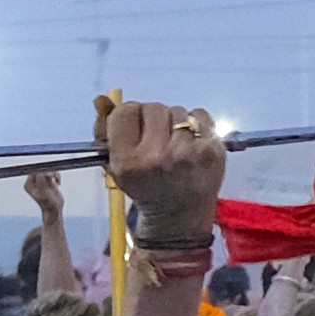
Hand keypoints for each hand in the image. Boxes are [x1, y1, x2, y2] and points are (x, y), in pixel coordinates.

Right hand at [95, 95, 227, 249]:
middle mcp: (158, 156)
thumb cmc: (144, 187)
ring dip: (174, 121)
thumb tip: (102, 99)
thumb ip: (105, 131)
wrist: (178, 215)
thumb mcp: (115, 166)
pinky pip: (201, 114)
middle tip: (155, 136)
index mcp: (129, 161)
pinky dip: (196, 123)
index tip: (134, 125)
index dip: (129, 115)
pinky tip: (191, 141)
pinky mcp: (212, 149)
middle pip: (153, 108)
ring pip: (178, 111)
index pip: (126, 112)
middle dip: (152, 118)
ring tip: (174, 142)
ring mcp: (188, 153)